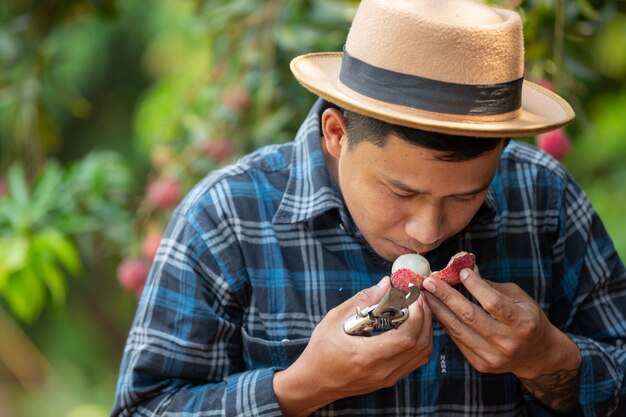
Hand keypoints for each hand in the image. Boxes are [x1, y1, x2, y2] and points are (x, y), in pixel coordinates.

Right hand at [274, 276, 432, 416]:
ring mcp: (388, 378)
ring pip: (422, 354)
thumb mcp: (335, 319)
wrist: (314, 382)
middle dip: (425, 317)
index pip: (406, 337)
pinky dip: (420, 341)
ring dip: (425, 329)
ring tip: (417, 308)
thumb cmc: (321, 350)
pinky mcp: (390, 380)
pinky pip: (416, 360)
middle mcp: (382, 371)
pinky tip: (412, 325)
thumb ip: (363, 300)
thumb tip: (386, 283)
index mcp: (367, 356)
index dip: (416, 315)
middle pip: (419, 344)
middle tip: (419, 297)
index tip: (413, 296)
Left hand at [422, 268, 579, 378]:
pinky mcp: (481, 364)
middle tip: (429, 282)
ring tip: (425, 294)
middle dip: (446, 296)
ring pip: (458, 330)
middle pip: (469, 316)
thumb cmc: (527, 318)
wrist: (537, 355)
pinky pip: (457, 340)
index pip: (493, 303)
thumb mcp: (518, 297)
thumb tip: (465, 268)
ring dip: (438, 309)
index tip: (461, 272)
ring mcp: (493, 356)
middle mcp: (507, 342)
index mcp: (522, 322)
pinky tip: (435, 310)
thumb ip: (491, 285)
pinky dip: (445, 323)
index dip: (475, 286)